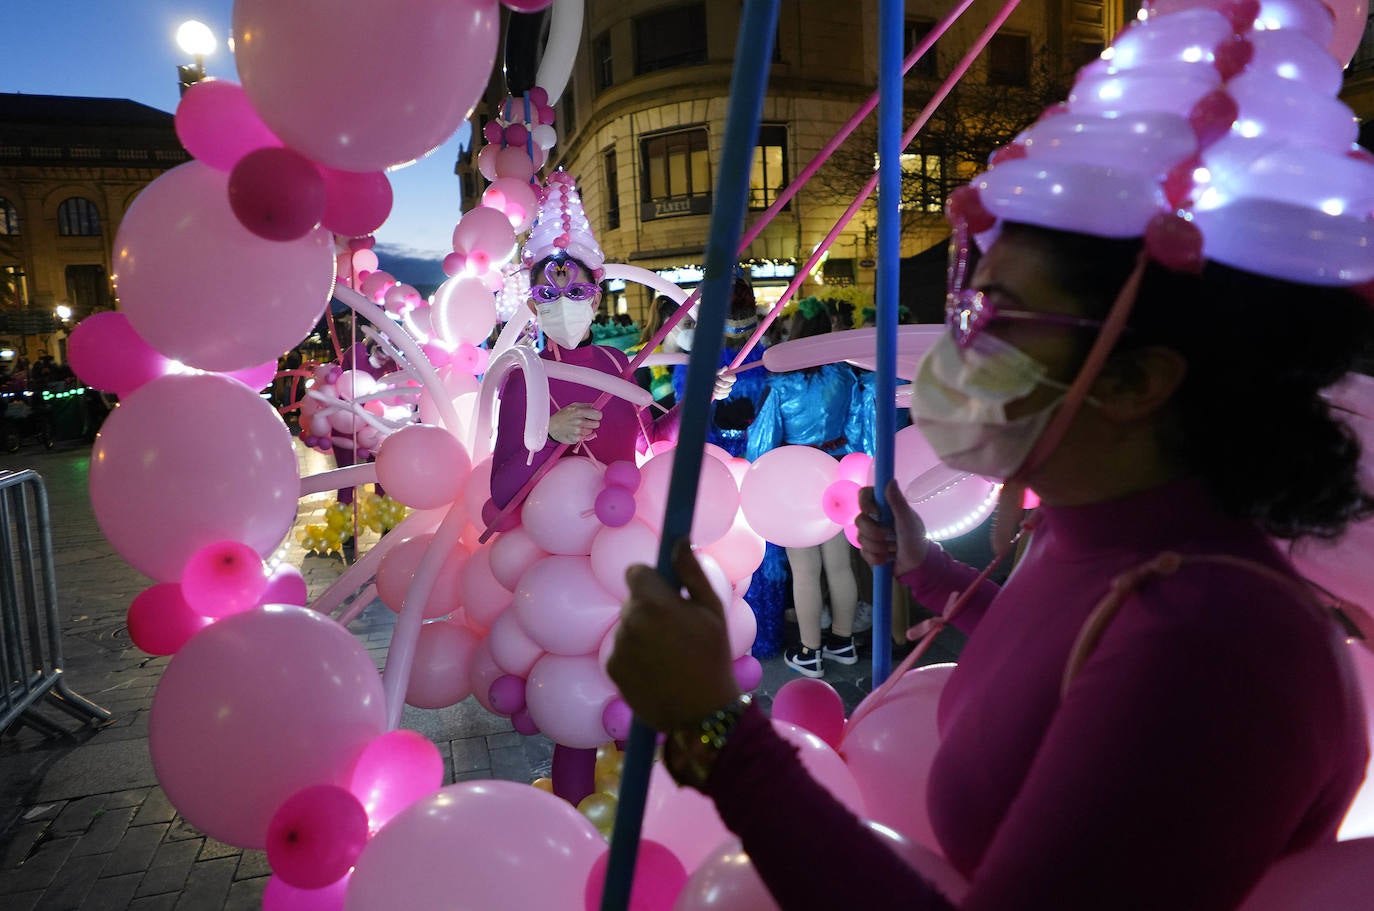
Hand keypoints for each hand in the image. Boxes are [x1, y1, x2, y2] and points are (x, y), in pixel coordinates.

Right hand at [547, 404, 600, 444]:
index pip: (598, 415)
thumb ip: (585, 405)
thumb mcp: (572, 406)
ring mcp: (578, 431)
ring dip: (586, 429)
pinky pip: (585, 437)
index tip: (594, 416)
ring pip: (591, 431)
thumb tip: (595, 405)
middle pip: (597, 424)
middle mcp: (580, 421)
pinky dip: (581, 435)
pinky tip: (575, 432)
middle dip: (592, 423)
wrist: (551, 427)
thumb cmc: (562, 416)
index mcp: (580, 411)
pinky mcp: (576, 438)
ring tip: (577, 427)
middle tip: (585, 422)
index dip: (597, 415)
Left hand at [608, 540, 739, 731]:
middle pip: (634, 600)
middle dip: (650, 608)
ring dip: (643, 632)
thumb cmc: (714, 658)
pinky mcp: (612, 668)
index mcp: (653, 601)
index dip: (652, 581)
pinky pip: (622, 650)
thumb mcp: (713, 611)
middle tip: (678, 631)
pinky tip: (657, 671)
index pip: (635, 572)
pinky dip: (635, 656)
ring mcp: (618, 645)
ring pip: (628, 625)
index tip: (668, 595)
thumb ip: (692, 571)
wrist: (701, 714)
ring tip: (670, 655)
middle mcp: (629, 620)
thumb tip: (680, 540)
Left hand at [712, 370, 736, 400]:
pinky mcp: (722, 396)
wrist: (710, 381)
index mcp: (730, 378)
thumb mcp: (717, 372)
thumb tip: (726, 367)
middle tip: (715, 381)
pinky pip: (721, 396)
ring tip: (713, 386)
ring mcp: (727, 391)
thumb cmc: (714, 375)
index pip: (733, 379)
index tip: (720, 376)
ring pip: (723, 391)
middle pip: (727, 385)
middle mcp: (729, 384)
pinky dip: (716, 394)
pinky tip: (714, 391)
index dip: (727, 378)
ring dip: (717, 388)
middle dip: (719, 383)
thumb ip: (721, 370)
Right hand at [855, 478, 929, 576]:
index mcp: (884, 505)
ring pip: (860, 539)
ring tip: (894, 548)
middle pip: (859, 520)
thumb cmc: (916, 538)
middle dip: (875, 533)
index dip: (865, 504)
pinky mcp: (868, 549)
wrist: (917, 564)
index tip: (875, 513)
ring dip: (880, 547)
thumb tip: (890, 481)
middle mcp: (874, 517)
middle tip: (891, 536)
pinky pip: (864, 553)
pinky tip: (889, 557)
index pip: (864, 495)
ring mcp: (870, 533)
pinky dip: (878, 558)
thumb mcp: (908, 521)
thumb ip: (898, 502)